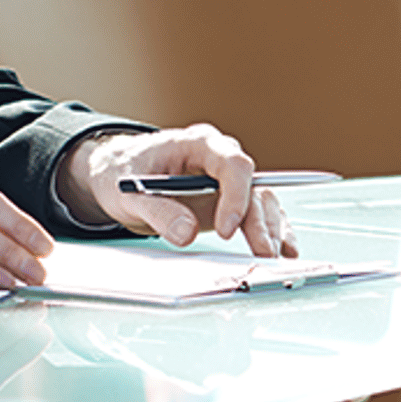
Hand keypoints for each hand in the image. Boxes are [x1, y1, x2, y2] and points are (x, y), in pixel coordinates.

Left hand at [55, 125, 295, 257]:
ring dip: (271, 229)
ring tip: (273, 257)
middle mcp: (219, 159)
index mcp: (196, 144)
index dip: (235, 195)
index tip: (226, 228)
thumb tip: (186, 232)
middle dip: (259, 221)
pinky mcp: (231, 202)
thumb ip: (157, 209)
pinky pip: (260, 214)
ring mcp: (228, 182)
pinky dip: (273, 232)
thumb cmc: (122, 172)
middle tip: (262, 252)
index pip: (232, 163)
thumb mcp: (128, 191)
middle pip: (253, 187)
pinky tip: (284, 250)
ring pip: (262, 202)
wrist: (116, 175)